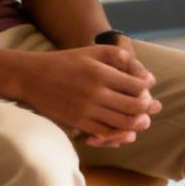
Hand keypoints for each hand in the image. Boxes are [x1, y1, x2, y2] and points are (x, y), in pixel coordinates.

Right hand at [8, 44, 160, 146]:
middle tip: (152, 108)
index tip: (147, 89)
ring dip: (137, 125)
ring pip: (122, 124)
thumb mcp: (94, 51)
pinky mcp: (77, 123)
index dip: (147, 89)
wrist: (31, 77)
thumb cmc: (67, 61)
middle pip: (134, 108)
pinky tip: (123, 130)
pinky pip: (104, 134)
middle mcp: (95, 93)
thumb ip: (122, 59)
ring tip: (141, 121)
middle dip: (148, 109)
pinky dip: (117, 134)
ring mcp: (85, 111)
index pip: (137, 86)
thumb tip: (148, 79)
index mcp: (101, 73)